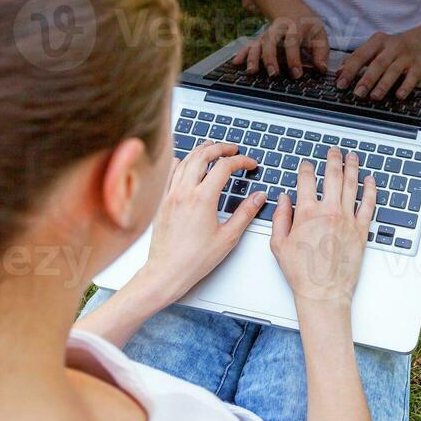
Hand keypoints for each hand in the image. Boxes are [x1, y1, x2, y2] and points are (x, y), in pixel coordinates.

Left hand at [125, 142, 265, 302]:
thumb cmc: (194, 260)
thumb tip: (259, 197)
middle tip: (233, 149)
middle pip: (203, 156)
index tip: (250, 164)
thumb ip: (245, 213)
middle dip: (221, 148)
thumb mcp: (228, 238)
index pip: (224, 167)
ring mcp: (170, 195)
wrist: (166, 272)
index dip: (241, 161)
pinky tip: (185, 162)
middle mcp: (185, 192)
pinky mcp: (162, 202)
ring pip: (185, 161)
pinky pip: (170, 173)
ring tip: (212, 149)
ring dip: (201, 151)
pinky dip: (180, 162)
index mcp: (203, 199)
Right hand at [232, 15, 329, 77]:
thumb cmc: (308, 25)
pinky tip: (235, 62)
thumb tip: (321, 69)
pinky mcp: (260, 38)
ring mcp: (268, 33)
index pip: (293, 42)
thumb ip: (321, 51)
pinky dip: (242, 53)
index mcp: (295, 27)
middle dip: (271, 57)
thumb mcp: (319, 33)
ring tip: (251, 71)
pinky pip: (250, 45)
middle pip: (271, 41)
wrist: (290, 7)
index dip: (294, 58)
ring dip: (253, 57)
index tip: (296, 74)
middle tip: (273, 74)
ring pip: (258, 43)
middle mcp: (279, 29)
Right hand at [270, 148, 375, 307]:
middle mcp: (330, 212)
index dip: (306, 168)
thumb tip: (283, 199)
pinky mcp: (361, 230)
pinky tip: (371, 181)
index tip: (306, 165)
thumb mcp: (279, 244)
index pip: (306, 180)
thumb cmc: (301, 272)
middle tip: (334, 151)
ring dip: (352, 167)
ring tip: (352, 157)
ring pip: (352, 185)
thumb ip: (281, 217)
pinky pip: (369, 204)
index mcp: (307, 213)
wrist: (323, 292)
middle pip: (332, 176)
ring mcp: (347, 220)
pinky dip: (371, 190)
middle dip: (333, 159)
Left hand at [335, 30, 420, 99]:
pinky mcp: (418, 66)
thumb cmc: (392, 47)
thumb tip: (339, 73)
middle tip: (357, 93)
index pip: (361, 55)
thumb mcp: (375, 47)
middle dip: (367, 79)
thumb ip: (357, 59)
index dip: (350, 70)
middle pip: (378, 64)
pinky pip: (412, 77)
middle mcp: (392, 47)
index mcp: (377, 41)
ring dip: (383, 84)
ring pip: (394, 71)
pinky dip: (405, 87)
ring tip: (374, 96)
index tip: (341, 83)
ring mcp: (406, 57)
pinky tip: (399, 96)